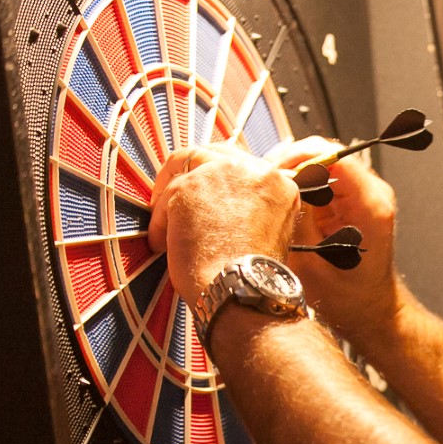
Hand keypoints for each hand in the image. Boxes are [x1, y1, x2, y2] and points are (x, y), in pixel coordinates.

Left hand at [149, 143, 299, 305]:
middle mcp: (256, 170)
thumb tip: (223, 203)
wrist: (241, 288)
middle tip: (172, 198)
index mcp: (281, 183)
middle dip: (189, 174)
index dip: (218, 177)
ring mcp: (223, 174)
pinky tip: (163, 242)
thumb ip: (252, 206)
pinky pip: (167, 194)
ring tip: (168, 228)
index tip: (206, 196)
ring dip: (173, 199)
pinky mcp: (191, 185)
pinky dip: (161, 220)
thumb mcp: (269, 230)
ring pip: (186, 169)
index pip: (241, 165)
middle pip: (212, 154)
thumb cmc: (253, 274)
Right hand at [267, 137, 400, 340]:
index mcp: (370, 205)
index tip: (270, 172)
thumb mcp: (311, 262)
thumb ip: (295, 219)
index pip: (332, 155)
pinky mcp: (351, 201)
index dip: (296, 158)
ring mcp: (363, 195)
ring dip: (292, 174)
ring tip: (268, 194)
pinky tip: (282, 202)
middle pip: (325, 154)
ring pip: (320, 163)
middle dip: (289, 164)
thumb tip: (274, 185)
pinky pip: (321, 179)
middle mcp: (372, 194)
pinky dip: (300, 186)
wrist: (369, 311)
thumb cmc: (350, 298)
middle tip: (262, 183)